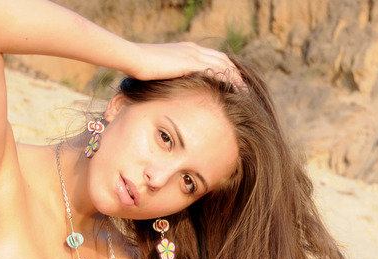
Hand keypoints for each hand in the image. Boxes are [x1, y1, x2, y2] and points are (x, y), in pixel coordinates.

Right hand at [123, 41, 245, 89]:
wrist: (134, 58)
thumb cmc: (139, 66)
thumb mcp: (158, 69)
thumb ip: (168, 74)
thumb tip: (169, 86)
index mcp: (186, 49)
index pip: (212, 56)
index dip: (224, 67)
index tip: (231, 79)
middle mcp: (193, 49)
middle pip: (222, 58)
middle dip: (234, 72)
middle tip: (243, 86)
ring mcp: (193, 54)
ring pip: (222, 64)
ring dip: (235, 77)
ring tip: (243, 90)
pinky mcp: (190, 62)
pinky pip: (214, 70)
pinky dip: (226, 79)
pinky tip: (231, 89)